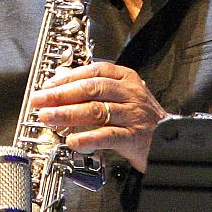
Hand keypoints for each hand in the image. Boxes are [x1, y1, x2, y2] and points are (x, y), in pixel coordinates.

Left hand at [29, 62, 168, 171]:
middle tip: (40, 101)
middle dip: (61, 95)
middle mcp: (130, 93)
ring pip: (96, 110)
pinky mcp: (134, 137)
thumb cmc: (140, 118)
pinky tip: (72, 140)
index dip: (68, 78)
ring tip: (48, 118)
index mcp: (126, 78)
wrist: (171, 140)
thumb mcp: (121, 97)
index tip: (48, 86)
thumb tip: (60, 87)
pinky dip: (87, 138)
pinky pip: (107, 135)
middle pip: (91, 89)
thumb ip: (94, 92)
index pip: (93, 71)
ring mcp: (132, 114)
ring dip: (67, 114)